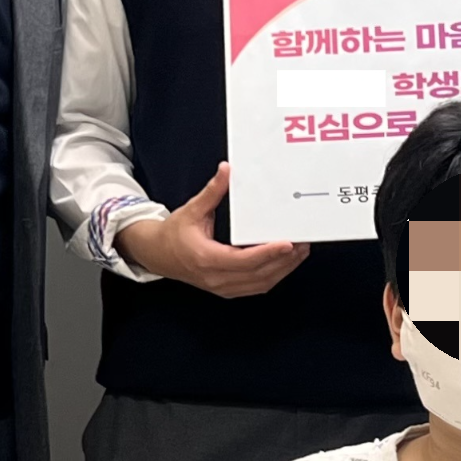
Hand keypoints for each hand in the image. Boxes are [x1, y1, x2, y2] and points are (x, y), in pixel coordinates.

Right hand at [114, 162, 310, 296]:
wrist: (157, 255)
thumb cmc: (173, 234)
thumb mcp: (191, 210)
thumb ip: (212, 192)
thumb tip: (226, 170)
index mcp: (206, 258)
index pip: (245, 260)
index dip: (268, 253)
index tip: (288, 243)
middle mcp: (216, 278)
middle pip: (259, 275)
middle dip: (284, 261)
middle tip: (303, 243)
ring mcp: (222, 287)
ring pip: (261, 284)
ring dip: (283, 269)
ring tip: (300, 252)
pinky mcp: (227, 290)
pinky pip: (256, 286)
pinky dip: (273, 275)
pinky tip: (285, 263)